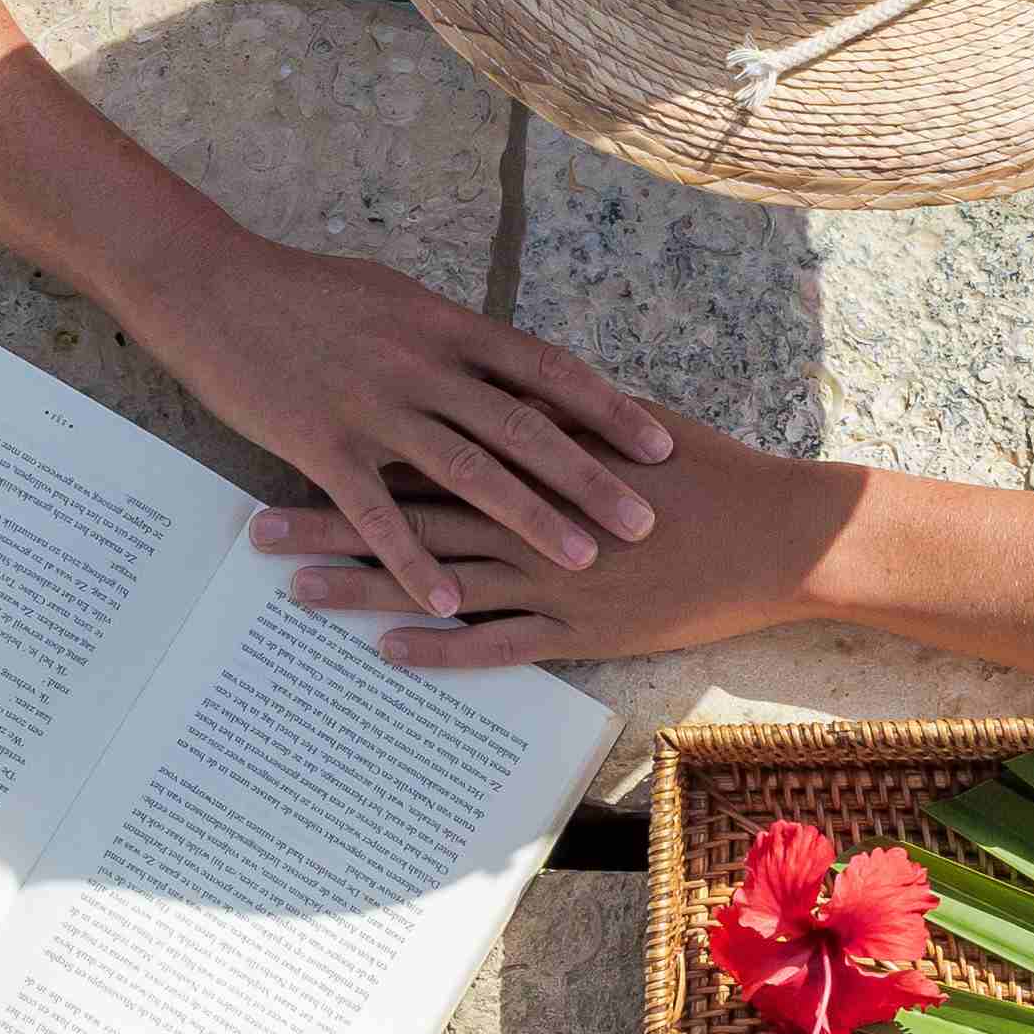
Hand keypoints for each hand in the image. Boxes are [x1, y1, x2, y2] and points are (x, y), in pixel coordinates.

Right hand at [125, 237, 673, 618]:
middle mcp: (421, 364)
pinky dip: (415, 559)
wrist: (212, 286)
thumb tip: (502, 361)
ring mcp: (372, 405)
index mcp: (445, 326)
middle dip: (590, 476)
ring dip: (528, 518)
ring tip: (580, 560)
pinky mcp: (320, 443)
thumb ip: (451, 335)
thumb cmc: (305, 291)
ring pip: (466, 470)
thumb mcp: (394, 297)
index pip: (547, 369)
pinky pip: (377, 512)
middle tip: (644, 521)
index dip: (608, 409)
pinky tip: (451, 600)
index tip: (659, 445)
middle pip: (523, 427)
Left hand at [260, 411, 858, 668]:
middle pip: (409, 513)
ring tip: (297, 590)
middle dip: (331, 518)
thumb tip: (509, 382)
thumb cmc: (708, 471)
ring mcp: (554, 575)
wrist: (774, 534)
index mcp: (538, 455)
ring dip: (366, 585)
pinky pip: (497, 642)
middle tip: (258, 526)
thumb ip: (562, 409)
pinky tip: (389, 650)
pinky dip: (443, 646)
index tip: (295, 441)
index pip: (428, 448)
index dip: (359, 448)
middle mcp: (533, 514)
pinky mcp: (581, 628)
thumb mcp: (627, 422)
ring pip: (438, 579)